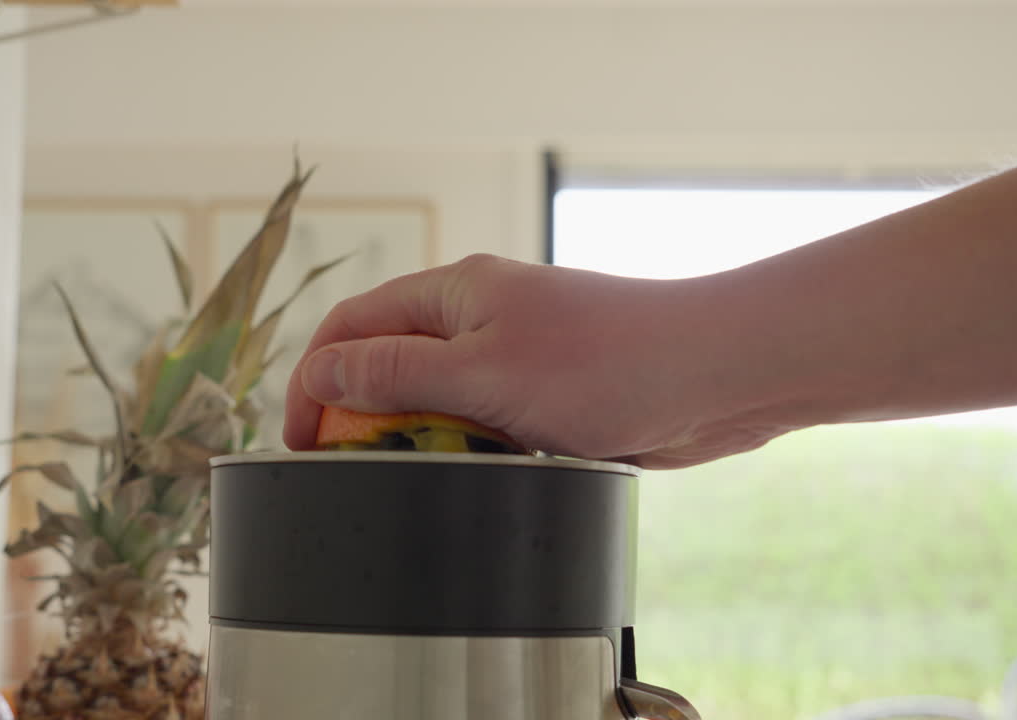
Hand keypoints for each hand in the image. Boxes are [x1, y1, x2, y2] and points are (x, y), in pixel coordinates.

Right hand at [282, 253, 787, 467]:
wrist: (716, 376)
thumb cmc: (609, 361)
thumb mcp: (482, 372)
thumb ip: (394, 373)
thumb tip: (319, 372)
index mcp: (453, 291)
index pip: (351, 326)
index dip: (314, 381)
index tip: (301, 441)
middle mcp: (478, 318)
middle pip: (388, 363)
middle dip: (360, 416)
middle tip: (351, 473)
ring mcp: (513, 358)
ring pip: (435, 402)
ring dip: (417, 439)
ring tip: (414, 480)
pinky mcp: (544, 397)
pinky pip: (481, 425)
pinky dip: (465, 453)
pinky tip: (471, 479)